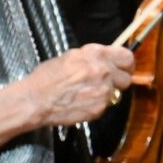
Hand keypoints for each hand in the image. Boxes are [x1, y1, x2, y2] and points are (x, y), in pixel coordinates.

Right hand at [0, 43, 132, 142]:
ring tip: (89, 94)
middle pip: (126, 77)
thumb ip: (92, 58)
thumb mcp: (71, 57)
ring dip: (107, 93)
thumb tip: (104, 60)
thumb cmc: (46, 77)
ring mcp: (103, 90)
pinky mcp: (99, 108)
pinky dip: (97, 105)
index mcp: (97, 54)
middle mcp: (104, 70)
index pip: (127, 57)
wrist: (35, 101)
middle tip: (108, 84)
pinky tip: (82, 103)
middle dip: (119, 80)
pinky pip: (105, 105)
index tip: (124, 68)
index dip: (126, 64)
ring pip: (116, 93)